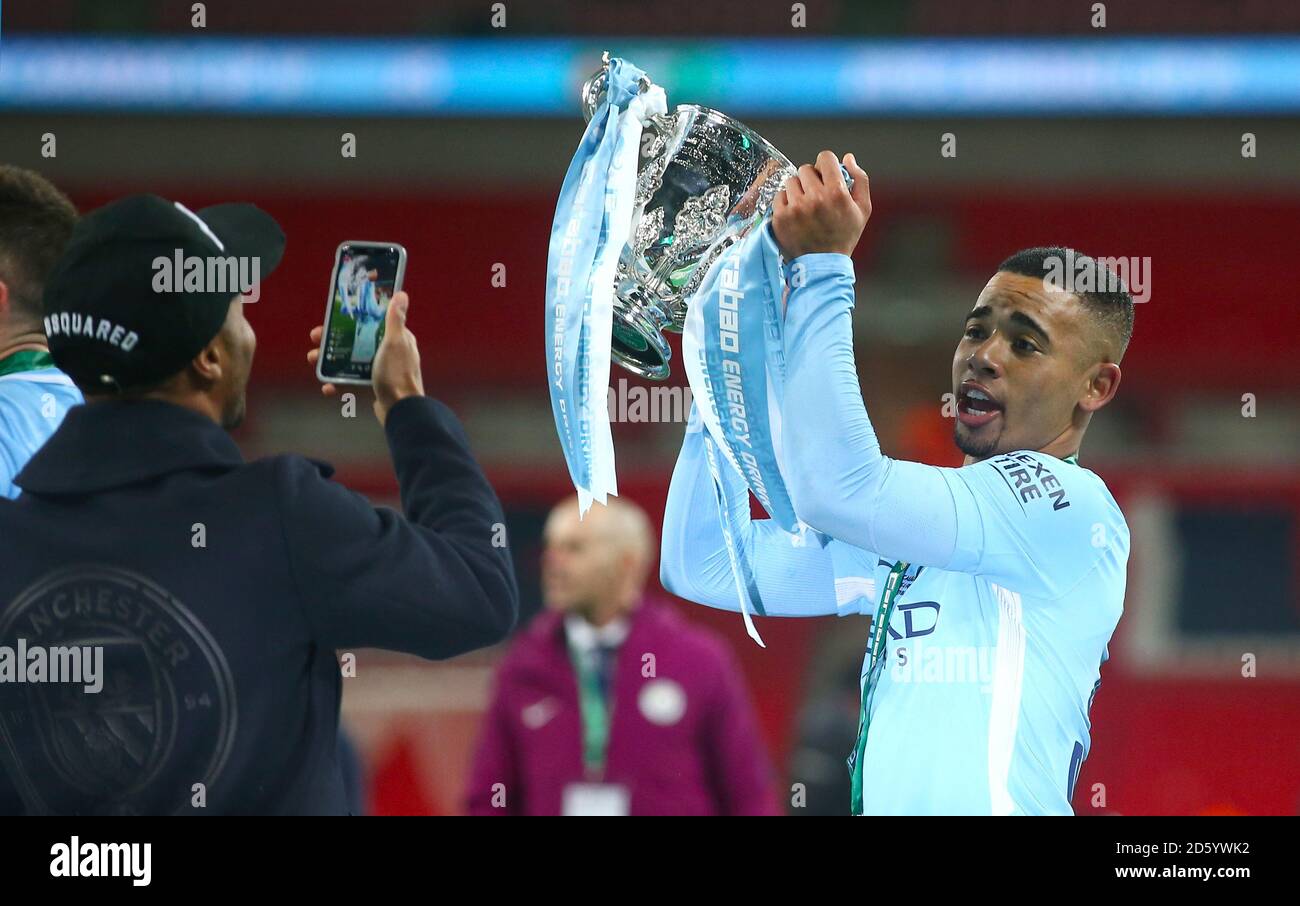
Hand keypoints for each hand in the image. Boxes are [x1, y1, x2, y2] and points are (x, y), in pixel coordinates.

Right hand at [306, 290, 424, 425]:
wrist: (401, 410)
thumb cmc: (397, 375)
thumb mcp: (394, 343)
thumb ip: (395, 320)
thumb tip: (402, 294)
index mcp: (397, 339)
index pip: (371, 322)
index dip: (351, 319)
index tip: (331, 319)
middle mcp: (390, 352)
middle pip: (357, 340)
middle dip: (334, 340)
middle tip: (315, 341)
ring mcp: (382, 369)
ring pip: (352, 360)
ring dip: (331, 360)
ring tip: (314, 361)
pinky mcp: (375, 386)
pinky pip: (353, 381)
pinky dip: (339, 382)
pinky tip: (328, 386)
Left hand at [771, 150, 870, 258]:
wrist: (823, 265)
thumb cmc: (844, 237)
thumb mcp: (863, 209)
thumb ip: (860, 179)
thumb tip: (848, 158)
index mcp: (836, 192)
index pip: (825, 157)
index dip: (826, 165)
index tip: (826, 176)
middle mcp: (814, 197)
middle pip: (805, 169)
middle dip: (811, 179)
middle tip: (816, 195)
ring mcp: (795, 207)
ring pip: (791, 181)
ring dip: (798, 190)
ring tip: (805, 205)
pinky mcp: (780, 217)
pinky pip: (779, 196)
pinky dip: (786, 202)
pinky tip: (796, 213)